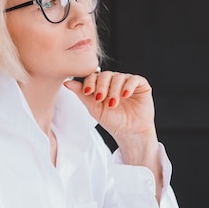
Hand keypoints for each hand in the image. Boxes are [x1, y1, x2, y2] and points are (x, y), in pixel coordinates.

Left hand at [64, 70, 163, 199]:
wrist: (130, 133)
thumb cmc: (113, 122)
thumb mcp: (95, 109)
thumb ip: (82, 94)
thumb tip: (67, 83)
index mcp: (103, 85)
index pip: (94, 76)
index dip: (90, 82)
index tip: (87, 92)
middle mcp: (115, 82)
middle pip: (105, 75)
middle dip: (102, 86)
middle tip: (100, 99)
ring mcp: (128, 82)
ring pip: (119, 77)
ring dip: (114, 90)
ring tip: (113, 104)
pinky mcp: (141, 85)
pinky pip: (134, 79)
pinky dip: (128, 86)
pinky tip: (125, 95)